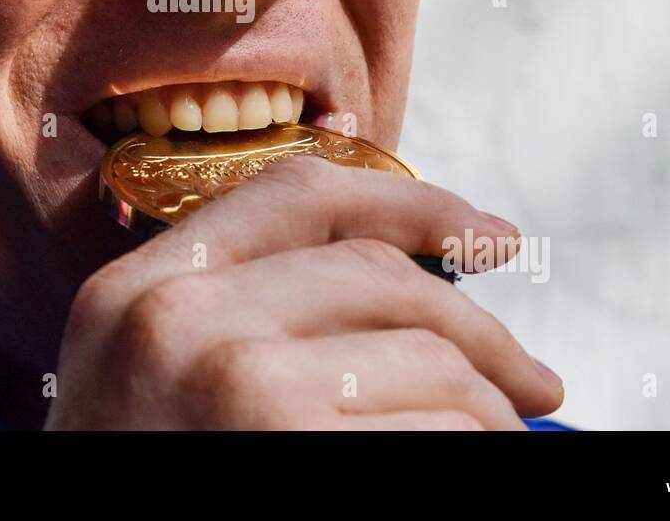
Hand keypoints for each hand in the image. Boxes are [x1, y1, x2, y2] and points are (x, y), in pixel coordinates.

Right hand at [45, 156, 563, 428]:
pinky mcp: (299, 454)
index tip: (486, 236)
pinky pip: (442, 433)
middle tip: (530, 379)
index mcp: (138, 291)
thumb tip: (402, 287)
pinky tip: (455, 468)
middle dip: (480, 327)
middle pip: (381, 275)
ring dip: (486, 412)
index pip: (295, 192)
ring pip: (429, 361)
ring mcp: (236, 389)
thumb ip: (238, 311)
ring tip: (489, 445)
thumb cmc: (141, 477)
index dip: (411, 201)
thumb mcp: (149, 380)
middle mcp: (177, 322)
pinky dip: (474, 448)